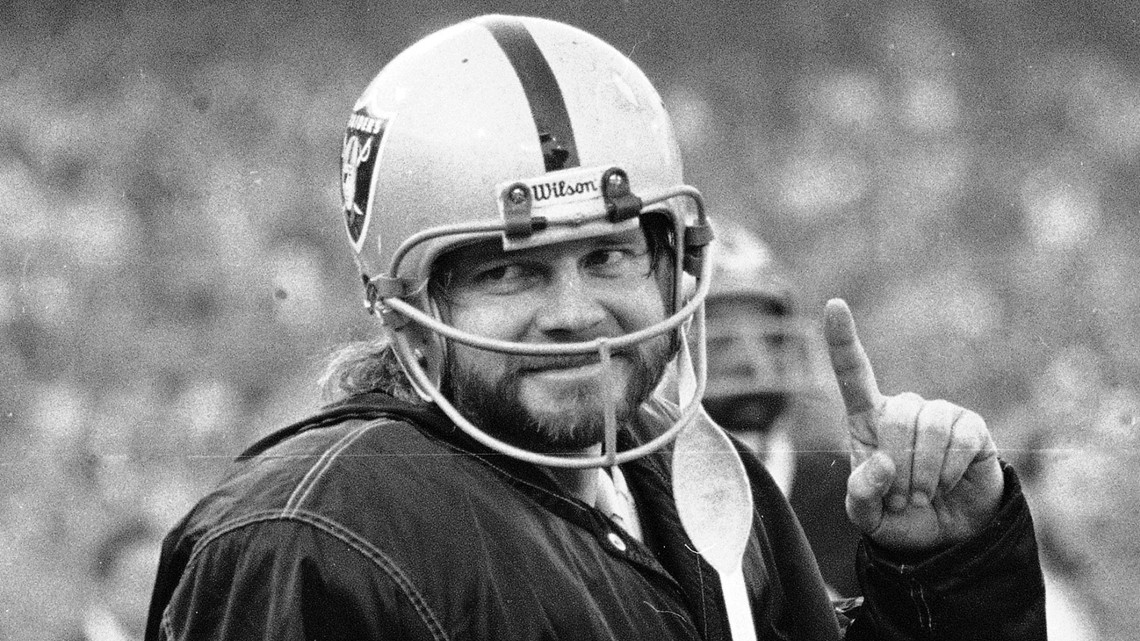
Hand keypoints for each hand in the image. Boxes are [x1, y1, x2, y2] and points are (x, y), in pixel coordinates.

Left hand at [824, 298, 1003, 553]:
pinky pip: (961, 439)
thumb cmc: (897, 516)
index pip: (853, 372)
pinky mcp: (972, 428)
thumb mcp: (866, 515)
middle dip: (898, 465)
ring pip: (929, 425)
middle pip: (896, 415)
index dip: (842, 339)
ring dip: (923, 472)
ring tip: (921, 497)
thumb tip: (882, 464)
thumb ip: (861, 495)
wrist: (946, 538)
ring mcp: (940, 414)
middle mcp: (903, 409)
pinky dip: (949, 471)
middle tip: (901, 500)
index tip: (835, 305)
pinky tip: (947, 485)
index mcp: (868, 420)